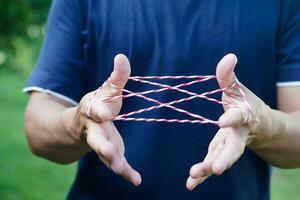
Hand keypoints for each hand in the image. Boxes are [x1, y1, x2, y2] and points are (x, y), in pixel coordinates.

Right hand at [72, 54, 141, 185]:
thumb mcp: (107, 90)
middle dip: (102, 145)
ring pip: (105, 154)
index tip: (105, 112)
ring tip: (120, 168)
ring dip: (113, 161)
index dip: (100, 110)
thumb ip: (116, 77)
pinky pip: (118, 164)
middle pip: (97, 138)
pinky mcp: (111, 153)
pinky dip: (126, 173)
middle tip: (108, 151)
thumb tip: (122, 56)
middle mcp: (94, 129)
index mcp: (93, 110)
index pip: (95, 110)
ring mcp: (102, 144)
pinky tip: (136, 180)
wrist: (82, 126)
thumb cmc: (99, 105)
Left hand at [186, 54, 269, 189]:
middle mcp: (238, 135)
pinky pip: (211, 164)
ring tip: (194, 176)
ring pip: (220, 159)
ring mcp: (228, 146)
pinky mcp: (219, 153)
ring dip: (208, 168)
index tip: (223, 120)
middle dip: (225, 158)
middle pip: (233, 148)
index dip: (232, 118)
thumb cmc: (245, 103)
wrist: (256, 124)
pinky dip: (202, 175)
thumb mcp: (237, 88)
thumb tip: (229, 56)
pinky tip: (190, 183)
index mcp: (243, 115)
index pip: (239, 117)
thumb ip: (229, 75)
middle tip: (217, 168)